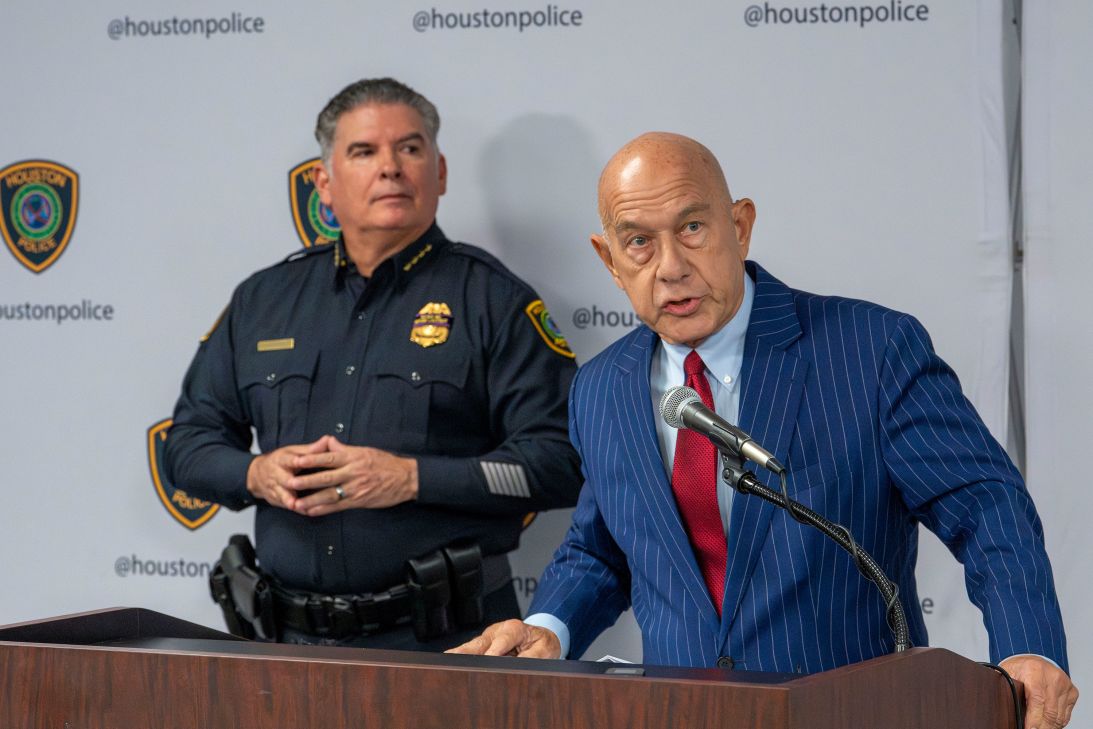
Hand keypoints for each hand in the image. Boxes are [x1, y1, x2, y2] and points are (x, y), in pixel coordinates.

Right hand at [245, 444, 312, 509]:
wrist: (257, 474)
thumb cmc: (280, 461)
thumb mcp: (293, 452)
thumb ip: (311, 449)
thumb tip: (329, 440)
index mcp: (282, 459)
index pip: (288, 459)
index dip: (294, 460)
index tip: (300, 461)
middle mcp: (277, 474)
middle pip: (283, 478)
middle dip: (290, 482)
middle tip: (296, 484)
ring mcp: (274, 488)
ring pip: (282, 494)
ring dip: (289, 499)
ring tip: (296, 504)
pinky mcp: (275, 499)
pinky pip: (285, 505)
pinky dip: (295, 509)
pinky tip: (305, 511)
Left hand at [287, 435, 418, 515]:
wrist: (406, 478)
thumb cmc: (386, 463)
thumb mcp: (366, 450)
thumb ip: (345, 448)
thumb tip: (328, 441)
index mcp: (354, 458)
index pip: (329, 458)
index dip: (312, 459)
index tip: (297, 460)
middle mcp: (353, 473)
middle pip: (326, 477)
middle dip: (306, 481)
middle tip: (289, 482)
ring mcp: (356, 488)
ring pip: (330, 494)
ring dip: (312, 499)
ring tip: (296, 503)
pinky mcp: (360, 501)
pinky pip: (339, 506)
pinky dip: (324, 509)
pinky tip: (312, 512)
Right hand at [446, 619, 561, 658]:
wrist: (542, 637)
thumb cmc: (543, 643)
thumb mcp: (545, 650)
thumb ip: (532, 658)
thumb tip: (517, 667)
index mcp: (514, 628)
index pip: (502, 640)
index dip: (494, 652)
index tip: (487, 661)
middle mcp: (497, 631)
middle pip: (479, 643)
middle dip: (466, 653)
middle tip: (453, 662)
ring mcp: (488, 638)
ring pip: (470, 648)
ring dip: (458, 656)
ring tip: (444, 664)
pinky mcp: (483, 646)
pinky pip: (470, 654)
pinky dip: (460, 660)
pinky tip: (449, 667)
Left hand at [999, 655, 1078, 728]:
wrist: (1034, 660)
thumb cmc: (1019, 669)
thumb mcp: (1008, 675)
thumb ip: (1007, 689)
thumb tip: (1004, 709)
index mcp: (1034, 671)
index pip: (1038, 700)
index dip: (1034, 719)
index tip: (1029, 728)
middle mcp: (1053, 677)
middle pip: (1050, 712)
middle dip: (1041, 726)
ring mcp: (1064, 685)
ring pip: (1059, 716)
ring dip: (1048, 726)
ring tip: (1038, 727)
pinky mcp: (1072, 692)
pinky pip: (1065, 715)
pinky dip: (1056, 722)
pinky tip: (1046, 723)